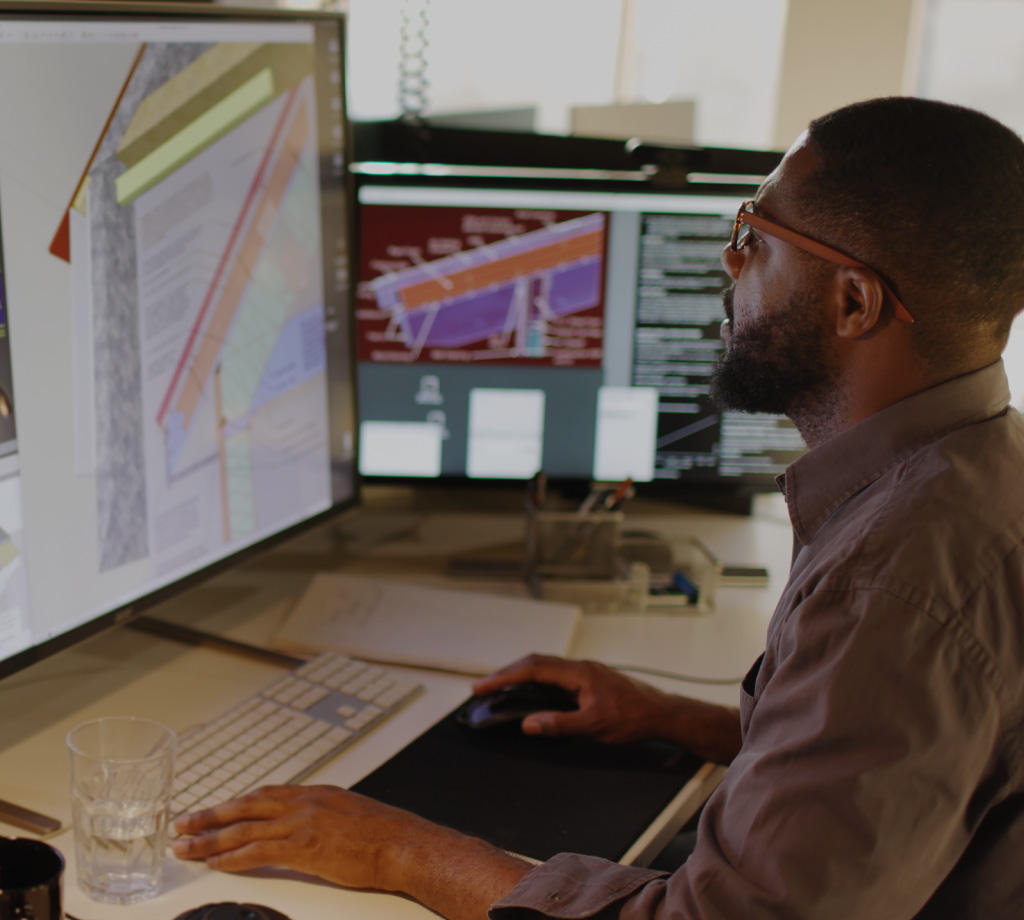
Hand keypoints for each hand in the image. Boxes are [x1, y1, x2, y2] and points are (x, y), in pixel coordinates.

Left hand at [172, 785, 530, 918]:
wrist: (404, 843)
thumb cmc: (386, 834)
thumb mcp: (351, 815)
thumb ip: (325, 818)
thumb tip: (311, 830)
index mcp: (316, 794)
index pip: (264, 795)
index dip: (235, 803)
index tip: (214, 810)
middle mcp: (304, 802)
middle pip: (245, 806)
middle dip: (210, 815)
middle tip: (182, 822)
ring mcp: (302, 822)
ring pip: (244, 828)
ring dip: (210, 838)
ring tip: (186, 847)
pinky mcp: (303, 846)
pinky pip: (257, 851)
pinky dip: (233, 857)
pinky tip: (216, 863)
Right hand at [471, 654, 676, 744]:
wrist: (662, 714)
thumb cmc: (633, 718)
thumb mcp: (594, 726)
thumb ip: (559, 724)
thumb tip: (528, 723)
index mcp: (578, 672)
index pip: (532, 669)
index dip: (504, 677)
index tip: (482, 686)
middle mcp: (580, 667)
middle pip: (535, 663)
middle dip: (506, 673)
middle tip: (483, 687)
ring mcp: (585, 672)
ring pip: (545, 668)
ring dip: (521, 676)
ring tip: (501, 688)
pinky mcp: (590, 680)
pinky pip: (556, 675)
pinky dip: (536, 681)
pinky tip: (532, 693)